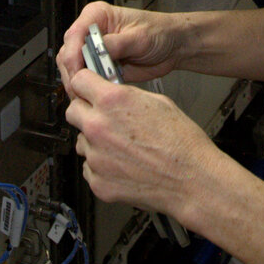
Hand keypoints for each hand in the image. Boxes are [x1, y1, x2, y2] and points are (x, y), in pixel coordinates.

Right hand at [57, 2, 189, 85]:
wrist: (172, 46)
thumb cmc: (159, 32)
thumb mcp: (139, 37)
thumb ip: (117, 44)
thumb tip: (97, 51)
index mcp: (97, 15)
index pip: (75, 34)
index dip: (73, 55)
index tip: (78, 72)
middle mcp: (91, 31)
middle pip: (68, 52)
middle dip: (73, 72)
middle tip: (81, 88)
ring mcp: (94, 49)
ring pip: (73, 67)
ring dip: (78, 81)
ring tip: (89, 93)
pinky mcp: (99, 65)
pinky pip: (86, 78)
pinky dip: (87, 87)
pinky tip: (94, 94)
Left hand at [66, 68, 220, 218]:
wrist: (191, 180)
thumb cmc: (181, 144)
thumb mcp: (158, 102)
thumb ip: (126, 96)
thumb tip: (113, 94)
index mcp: (113, 102)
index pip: (78, 81)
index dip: (85, 84)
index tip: (87, 88)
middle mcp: (99, 128)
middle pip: (72, 111)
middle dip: (85, 112)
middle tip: (102, 117)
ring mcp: (96, 157)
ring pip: (81, 141)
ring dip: (94, 141)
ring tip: (120, 146)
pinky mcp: (97, 181)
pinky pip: (89, 167)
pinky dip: (101, 166)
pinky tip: (122, 164)